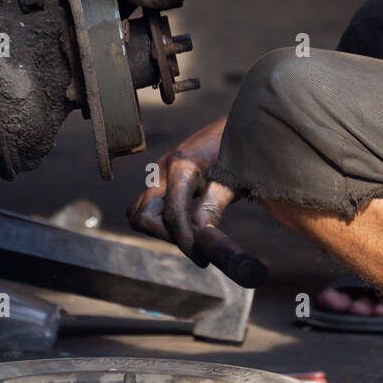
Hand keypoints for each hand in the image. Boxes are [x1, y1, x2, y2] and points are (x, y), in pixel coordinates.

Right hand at [127, 120, 233, 260]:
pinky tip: (188, 223)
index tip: (203, 259)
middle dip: (166, 235)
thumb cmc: (239, 149)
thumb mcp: (232, 178)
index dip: (185, 241)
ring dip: (161, 229)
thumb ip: (213, 205)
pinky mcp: (163, 176)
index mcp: (180, 165)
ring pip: (139, 210)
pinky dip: (161, 219)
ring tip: (192, 235)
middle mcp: (163, 168)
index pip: (171, 214)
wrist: (242, 124)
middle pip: (142, 214)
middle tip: (196, 246)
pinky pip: (148, 204)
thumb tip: (200, 235)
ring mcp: (160, 171)